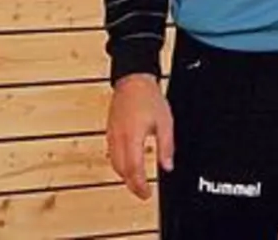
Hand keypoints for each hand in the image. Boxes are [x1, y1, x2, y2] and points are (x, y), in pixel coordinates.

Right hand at [107, 74, 174, 199]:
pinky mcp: (110, 133)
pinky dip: (120, 166)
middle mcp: (118, 139)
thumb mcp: (165, 123)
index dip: (140, 185)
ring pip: (115, 164)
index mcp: (132, 137)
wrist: (133, 82)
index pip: (134, 169)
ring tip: (137, 183)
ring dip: (125, 177)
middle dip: (132, 185)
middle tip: (143, 193)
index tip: (147, 194)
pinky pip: (112, 155)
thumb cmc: (149, 98)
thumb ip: (166, 147)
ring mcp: (112, 136)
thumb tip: (167, 166)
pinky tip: (128, 167)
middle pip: (122, 171)